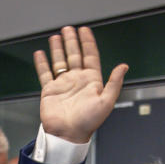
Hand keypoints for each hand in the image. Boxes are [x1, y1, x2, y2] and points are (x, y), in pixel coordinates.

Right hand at [33, 26, 128, 142]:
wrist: (67, 135)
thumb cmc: (88, 122)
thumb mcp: (106, 102)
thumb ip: (114, 83)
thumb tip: (123, 67)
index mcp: (91, 82)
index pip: (90, 56)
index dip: (88, 43)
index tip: (85, 31)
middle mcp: (77, 81)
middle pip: (74, 55)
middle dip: (72, 41)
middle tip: (69, 29)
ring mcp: (63, 84)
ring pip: (60, 61)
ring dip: (58, 48)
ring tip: (56, 36)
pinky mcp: (50, 90)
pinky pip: (45, 73)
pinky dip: (42, 63)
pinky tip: (40, 53)